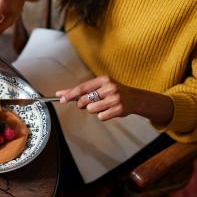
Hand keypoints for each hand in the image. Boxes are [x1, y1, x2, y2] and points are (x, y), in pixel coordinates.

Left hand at [56, 76, 173, 124]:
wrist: (135, 98)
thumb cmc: (112, 92)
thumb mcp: (99, 86)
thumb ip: (80, 90)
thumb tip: (60, 94)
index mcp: (103, 80)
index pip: (82, 88)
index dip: (70, 94)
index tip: (61, 99)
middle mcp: (109, 88)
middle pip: (85, 100)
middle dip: (82, 104)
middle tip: (87, 104)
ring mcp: (115, 99)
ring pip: (91, 110)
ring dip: (93, 110)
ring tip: (102, 106)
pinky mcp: (119, 109)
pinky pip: (101, 117)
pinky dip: (102, 116)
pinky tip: (109, 111)